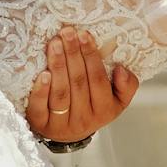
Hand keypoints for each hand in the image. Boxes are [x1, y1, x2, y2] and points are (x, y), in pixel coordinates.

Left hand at [24, 26, 138, 144]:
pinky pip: (40, 108)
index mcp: (105, 110)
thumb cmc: (92, 108)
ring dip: (58, 66)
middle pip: (78, 83)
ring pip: (61, 93)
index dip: (91, 56)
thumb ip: (127, 85)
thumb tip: (121, 69)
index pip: (98, 80)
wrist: (68, 134)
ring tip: (55, 44)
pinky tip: (42, 74)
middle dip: (72, 54)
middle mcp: (84, 119)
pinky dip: (41, 90)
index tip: (84, 34)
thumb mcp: (116, 100)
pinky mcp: (41, 124)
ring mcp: (61, 124)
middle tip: (67, 32)